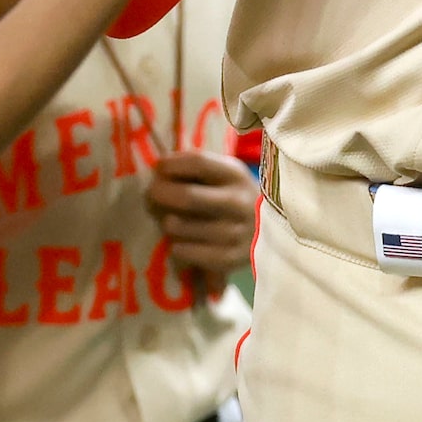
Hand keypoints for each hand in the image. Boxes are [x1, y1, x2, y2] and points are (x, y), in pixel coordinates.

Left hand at [147, 150, 257, 284]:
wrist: (270, 232)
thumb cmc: (235, 196)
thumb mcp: (225, 174)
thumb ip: (195, 167)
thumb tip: (158, 168)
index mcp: (236, 175)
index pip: (198, 163)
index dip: (172, 164)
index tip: (158, 167)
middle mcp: (238, 202)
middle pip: (187, 197)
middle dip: (160, 194)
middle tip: (150, 194)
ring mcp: (235, 233)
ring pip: (181, 227)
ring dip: (165, 222)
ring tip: (168, 220)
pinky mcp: (230, 258)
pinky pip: (188, 252)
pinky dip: (177, 247)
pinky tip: (179, 243)